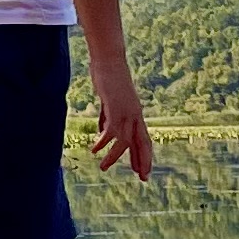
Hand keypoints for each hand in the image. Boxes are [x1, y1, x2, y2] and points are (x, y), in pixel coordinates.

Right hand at [89, 53, 152, 180]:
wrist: (109, 60)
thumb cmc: (109, 77)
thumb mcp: (110, 101)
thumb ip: (108, 116)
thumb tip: (103, 131)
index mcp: (136, 114)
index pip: (144, 139)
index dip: (143, 155)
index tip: (142, 171)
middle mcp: (135, 116)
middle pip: (143, 143)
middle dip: (143, 161)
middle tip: (143, 178)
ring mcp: (127, 113)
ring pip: (125, 142)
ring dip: (114, 157)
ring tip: (103, 167)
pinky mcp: (116, 109)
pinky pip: (111, 132)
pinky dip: (103, 142)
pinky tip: (94, 149)